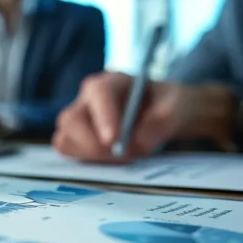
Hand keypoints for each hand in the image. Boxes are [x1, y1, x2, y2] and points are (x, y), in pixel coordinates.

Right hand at [53, 72, 235, 162]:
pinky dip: (85, 160)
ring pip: (66, 137)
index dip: (103, 117)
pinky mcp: (75, 137)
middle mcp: (87, 98)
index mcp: (111, 81)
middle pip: (72, 119)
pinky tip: (109, 161)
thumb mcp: (176, 107)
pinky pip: (68, 150)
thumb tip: (137, 142)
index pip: (99, 93)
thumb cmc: (167, 105)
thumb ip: (161, 121)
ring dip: (90, 154)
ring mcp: (77, 118)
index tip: (113, 141)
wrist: (162, 113)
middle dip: (93, 144)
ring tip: (122, 158)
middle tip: (121, 157)